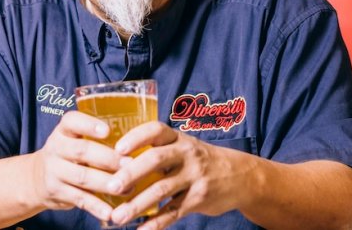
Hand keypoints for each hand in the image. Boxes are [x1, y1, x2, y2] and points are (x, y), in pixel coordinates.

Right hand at [30, 111, 124, 221]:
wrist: (37, 178)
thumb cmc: (68, 154)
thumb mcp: (73, 139)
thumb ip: (95, 137)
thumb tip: (137, 139)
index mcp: (63, 131)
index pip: (72, 121)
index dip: (89, 125)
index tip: (107, 130)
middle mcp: (56, 148)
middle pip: (82, 150)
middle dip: (108, 158)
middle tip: (130, 163)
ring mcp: (54, 171)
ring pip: (82, 177)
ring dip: (106, 183)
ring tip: (127, 188)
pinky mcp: (57, 192)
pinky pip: (79, 199)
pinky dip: (96, 206)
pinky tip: (110, 212)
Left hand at [106, 122, 254, 229]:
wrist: (240, 176)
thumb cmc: (200, 159)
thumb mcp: (183, 147)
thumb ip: (158, 151)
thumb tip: (117, 161)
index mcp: (178, 138)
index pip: (155, 130)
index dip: (136, 137)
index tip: (117, 149)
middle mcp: (187, 154)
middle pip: (156, 159)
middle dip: (131, 173)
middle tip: (111, 186)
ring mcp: (194, 177)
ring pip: (162, 190)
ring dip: (137, 205)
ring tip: (117, 217)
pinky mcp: (199, 199)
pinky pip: (174, 212)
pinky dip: (156, 223)